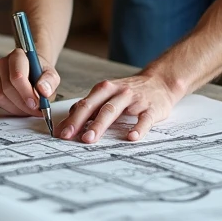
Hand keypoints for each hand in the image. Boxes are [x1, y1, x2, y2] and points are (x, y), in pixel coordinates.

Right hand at [0, 48, 60, 116]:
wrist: (33, 71)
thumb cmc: (40, 73)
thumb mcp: (52, 75)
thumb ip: (50, 81)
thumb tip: (43, 91)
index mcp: (18, 56)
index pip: (17, 75)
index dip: (26, 92)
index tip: (36, 103)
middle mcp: (3, 63)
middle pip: (8, 88)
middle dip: (23, 103)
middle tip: (35, 110)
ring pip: (0, 96)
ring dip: (17, 107)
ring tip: (30, 108)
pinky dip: (10, 108)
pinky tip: (21, 107)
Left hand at [57, 74, 181, 142]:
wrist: (160, 81)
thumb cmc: (130, 92)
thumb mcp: (108, 94)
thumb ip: (91, 105)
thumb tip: (69, 118)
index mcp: (104, 89)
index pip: (84, 104)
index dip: (71, 119)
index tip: (60, 133)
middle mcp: (118, 92)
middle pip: (96, 107)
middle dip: (81, 122)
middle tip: (70, 136)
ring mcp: (135, 99)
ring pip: (115, 111)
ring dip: (100, 125)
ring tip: (90, 139)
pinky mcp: (151, 108)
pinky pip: (144, 118)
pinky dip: (138, 128)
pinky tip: (131, 137)